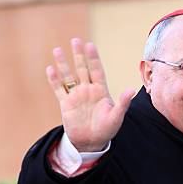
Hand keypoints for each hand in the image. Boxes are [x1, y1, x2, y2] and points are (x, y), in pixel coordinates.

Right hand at [46, 37, 135, 151]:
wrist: (92, 143)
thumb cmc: (107, 130)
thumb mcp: (116, 117)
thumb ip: (123, 103)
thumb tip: (131, 90)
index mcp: (100, 91)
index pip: (97, 70)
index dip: (93, 58)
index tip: (90, 45)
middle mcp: (87, 90)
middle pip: (82, 69)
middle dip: (79, 55)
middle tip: (75, 40)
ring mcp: (76, 96)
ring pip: (68, 76)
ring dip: (63, 64)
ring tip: (57, 50)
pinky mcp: (66, 104)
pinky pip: (59, 90)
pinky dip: (54, 80)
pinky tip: (50, 69)